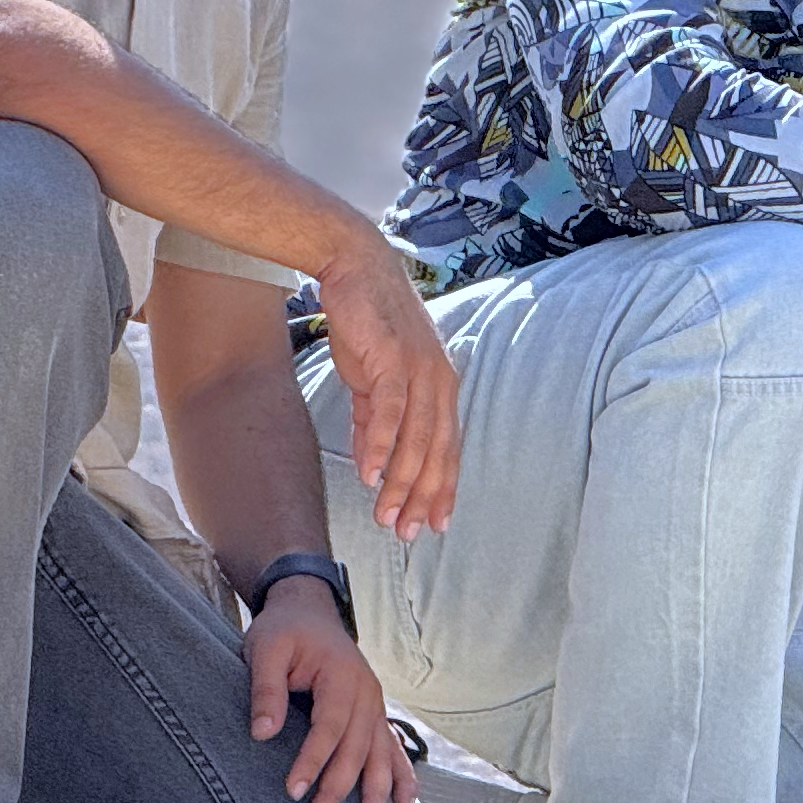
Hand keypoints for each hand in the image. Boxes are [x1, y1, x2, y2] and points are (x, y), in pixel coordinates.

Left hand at [246, 578, 418, 802]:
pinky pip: (393, 749)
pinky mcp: (374, 714)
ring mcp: (376, 705)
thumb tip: (262, 733)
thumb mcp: (265, 649)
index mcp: (342, 676)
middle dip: (338, 791)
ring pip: (381, 755)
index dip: (313, 760)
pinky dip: (402, 778)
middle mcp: (368, 693)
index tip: (293, 792)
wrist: (308, 610)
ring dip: (377, 794)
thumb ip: (265, 689)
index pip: (329, 726)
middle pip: (356, 749)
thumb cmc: (283, 631)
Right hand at [312, 230, 459, 538]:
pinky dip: (381, 447)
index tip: (434, 524)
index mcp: (440, 387)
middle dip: (423, 497)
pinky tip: (369, 475)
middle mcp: (440, 381)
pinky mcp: (393, 359)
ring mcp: (420, 370)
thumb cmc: (368, 322)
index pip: (447, 448)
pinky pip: (390, 412)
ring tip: (386, 516)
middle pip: (438, 452)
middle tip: (408, 534)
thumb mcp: (373, 379)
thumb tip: (374, 461)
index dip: (442, 488)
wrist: (355, 267)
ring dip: (400, 482)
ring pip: (417, 440)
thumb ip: (375, 420)